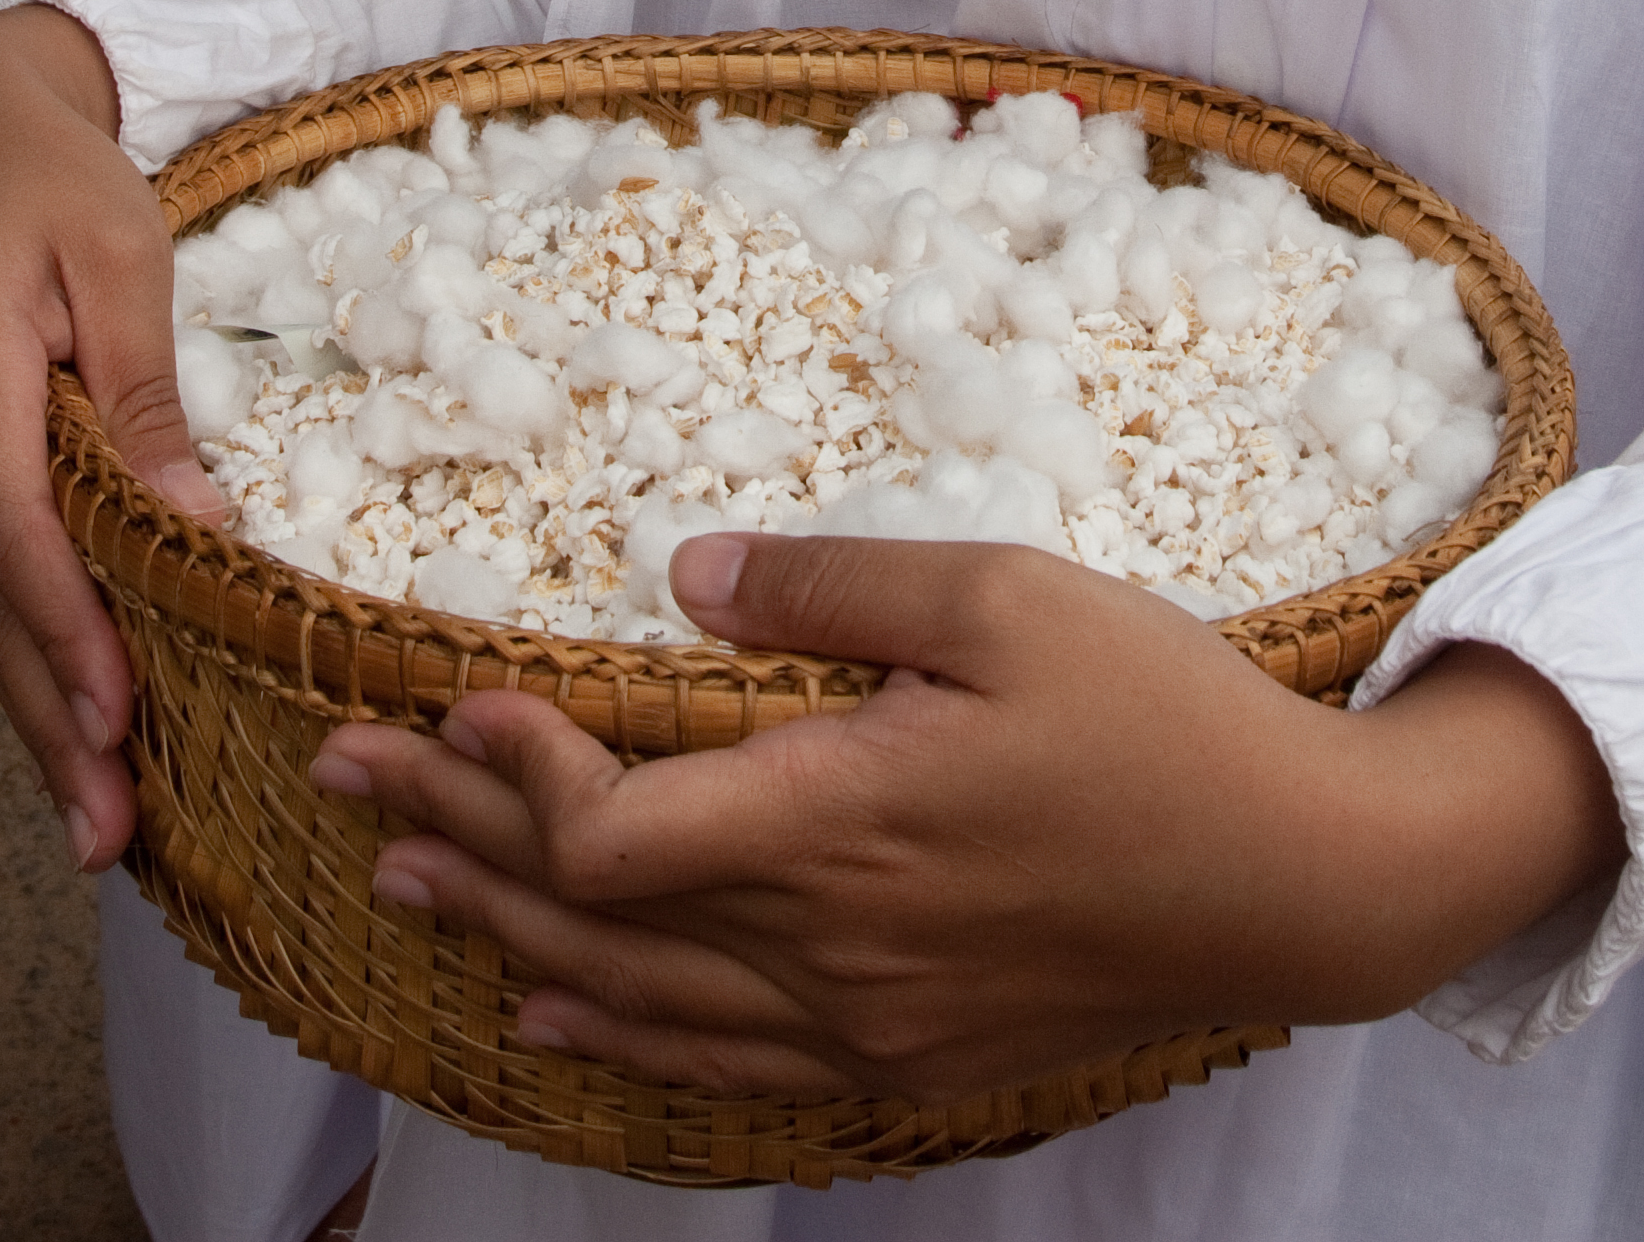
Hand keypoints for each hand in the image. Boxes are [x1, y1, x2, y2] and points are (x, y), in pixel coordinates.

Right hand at [0, 8, 223, 868]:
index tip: (123, 722)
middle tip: (108, 832)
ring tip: (90, 811)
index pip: (17, 531)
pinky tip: (57, 708)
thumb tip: (194, 527)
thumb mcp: (121, 260)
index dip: (69, 636)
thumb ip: (147, 398)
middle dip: (49, 718)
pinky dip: (14, 640)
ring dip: (30, 703)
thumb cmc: (51, 174)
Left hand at [310, 534, 1621, 1098]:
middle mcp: (830, 946)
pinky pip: (718, 1066)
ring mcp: (866, 1019)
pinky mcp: (908, 1054)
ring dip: (505, 938)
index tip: (448, 693)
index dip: (512, 771)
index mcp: (843, 821)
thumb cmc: (1162, 716)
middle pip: (589, 917)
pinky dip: (616, 1034)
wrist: (1301, 877)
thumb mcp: (1001, 597)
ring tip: (403, 886)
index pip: (613, 833)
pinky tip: (560, 1014)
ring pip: (636, 1002)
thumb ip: (828, 584)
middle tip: (343, 775)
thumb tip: (676, 578)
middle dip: (456, 836)